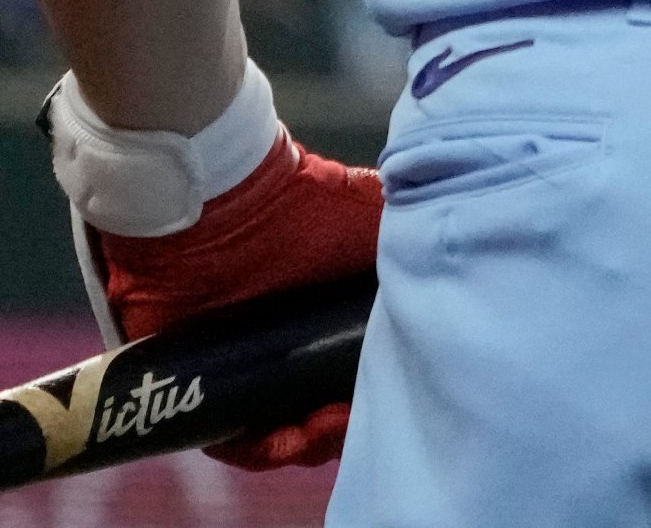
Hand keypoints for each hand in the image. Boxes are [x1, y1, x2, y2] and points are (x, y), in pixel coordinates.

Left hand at [78, 128, 383, 466]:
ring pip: (279, 428)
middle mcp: (290, 345)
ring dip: (303, 443)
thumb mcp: (376, 213)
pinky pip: (227, 433)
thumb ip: (413, 238)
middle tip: (342, 419)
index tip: (389, 398)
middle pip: (321, 410)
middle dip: (339, 427)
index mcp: (329, 316)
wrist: (226, 203)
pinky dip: (254, 448)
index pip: (357, 375)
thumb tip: (451, 266)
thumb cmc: (304, 204)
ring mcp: (244, 366)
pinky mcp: (199, 381)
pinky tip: (280, 440)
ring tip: (311, 432)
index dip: (373, 395)